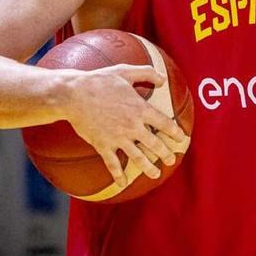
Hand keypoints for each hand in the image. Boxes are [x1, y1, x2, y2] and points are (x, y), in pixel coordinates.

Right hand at [62, 64, 188, 188]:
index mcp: (140, 108)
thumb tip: (164, 79)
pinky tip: (123, 184)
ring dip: (148, 167)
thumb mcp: (125, 71)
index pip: (164, 123)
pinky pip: (113, 164)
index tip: (181, 138)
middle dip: (165, 153)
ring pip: (138, 157)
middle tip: (171, 160)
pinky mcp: (103, 145)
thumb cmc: (100, 81)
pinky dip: (118, 175)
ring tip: (156, 174)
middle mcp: (132, 126)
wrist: (74, 95)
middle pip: (155, 144)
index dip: (175, 132)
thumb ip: (147, 73)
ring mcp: (118, 138)